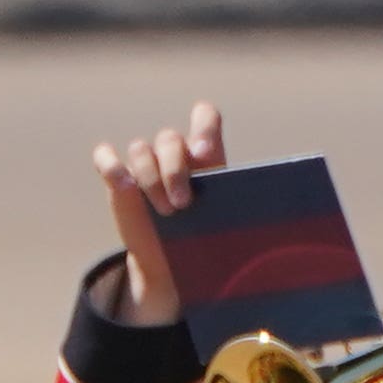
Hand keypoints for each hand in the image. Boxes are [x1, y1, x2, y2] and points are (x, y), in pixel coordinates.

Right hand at [85, 101, 225, 326]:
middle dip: (174, 171)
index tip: (203, 154)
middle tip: (183, 205)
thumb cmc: (205, 240)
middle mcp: (174, 154)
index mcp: (204, 157)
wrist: (170, 264)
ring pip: (140, 149)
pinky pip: (105, 157)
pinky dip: (110, 165)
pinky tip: (123, 186)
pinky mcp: (118, 181)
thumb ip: (239, 210)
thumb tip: (277, 224)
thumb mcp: (224, 223)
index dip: (202, 126)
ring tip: (163, 213)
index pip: (204, 117)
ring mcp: (144, 165)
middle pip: (169, 139)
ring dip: (149, 179)